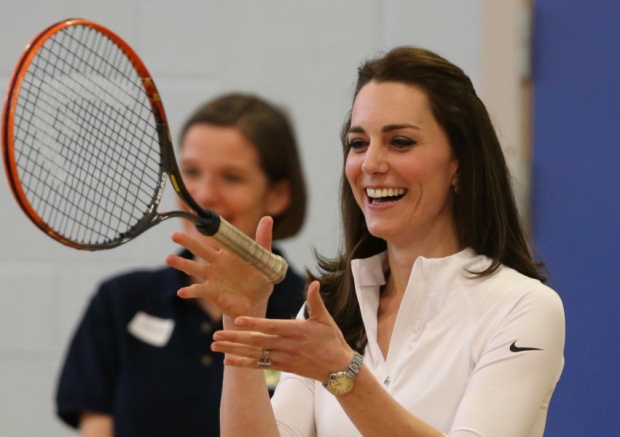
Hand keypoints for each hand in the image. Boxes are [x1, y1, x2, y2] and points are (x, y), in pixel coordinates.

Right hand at [165, 216, 274, 317]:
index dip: (206, 226)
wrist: (255, 304)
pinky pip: (199, 291)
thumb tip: (267, 218)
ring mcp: (212, 277)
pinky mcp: (211, 292)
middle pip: (200, 249)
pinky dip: (190, 291)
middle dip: (187, 242)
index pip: (216, 236)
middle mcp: (217, 263)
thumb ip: (263, 239)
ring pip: (194, 268)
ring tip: (169, 258)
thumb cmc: (259, 279)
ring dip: (182, 264)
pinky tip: (182, 292)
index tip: (194, 215)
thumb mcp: (264, 259)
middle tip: (174, 234)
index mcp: (229, 252)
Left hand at [211, 281, 354, 383]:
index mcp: (297, 330)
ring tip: (215, 346)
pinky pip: (260, 365)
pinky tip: (228, 361)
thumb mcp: (325, 319)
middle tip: (215, 335)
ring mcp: (285, 358)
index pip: (272, 326)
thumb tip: (314, 282)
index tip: (237, 320)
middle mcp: (288, 346)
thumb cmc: (332, 340)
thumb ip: (315, 301)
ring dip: (234, 350)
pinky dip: (244, 363)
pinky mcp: (283, 367)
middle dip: (235, 338)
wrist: (339, 369)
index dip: (254, 324)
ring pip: (255, 354)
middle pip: (257, 342)